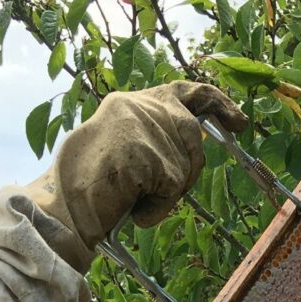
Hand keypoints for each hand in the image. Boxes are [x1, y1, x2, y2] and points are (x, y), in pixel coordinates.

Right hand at [26, 81, 247, 271]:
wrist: (62, 203)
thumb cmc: (86, 186)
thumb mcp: (124, 149)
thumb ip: (153, 138)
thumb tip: (194, 144)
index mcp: (133, 102)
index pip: (185, 92)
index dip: (216, 104)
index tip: (238, 121)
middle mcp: (142, 106)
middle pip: (192, 134)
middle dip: (192, 164)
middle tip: (180, 182)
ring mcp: (146, 129)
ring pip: (184, 166)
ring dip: (167, 192)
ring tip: (134, 199)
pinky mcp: (151, 154)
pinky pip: (172, 190)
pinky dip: (157, 208)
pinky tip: (133, 209)